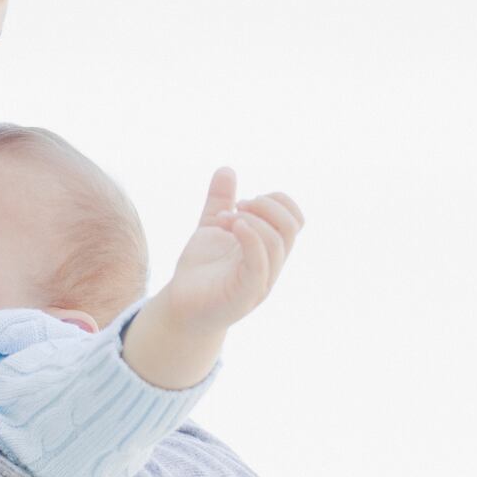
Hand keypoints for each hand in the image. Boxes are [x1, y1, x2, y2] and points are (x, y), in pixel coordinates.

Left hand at [157, 167, 303, 333]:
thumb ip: (220, 200)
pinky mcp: (246, 294)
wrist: (181, 308)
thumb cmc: (201, 272)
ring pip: (277, 242)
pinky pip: (260, 264)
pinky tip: (233, 226)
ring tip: (224, 220)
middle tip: (236, 206)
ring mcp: (261, 280)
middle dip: (265, 206)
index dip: (275, 200)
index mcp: (268, 248)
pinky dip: (250, 238)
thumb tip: (227, 169)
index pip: (294, 218)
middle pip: (291, 226)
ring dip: (251, 220)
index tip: (242, 201)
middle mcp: (271, 264)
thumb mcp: (211, 228)